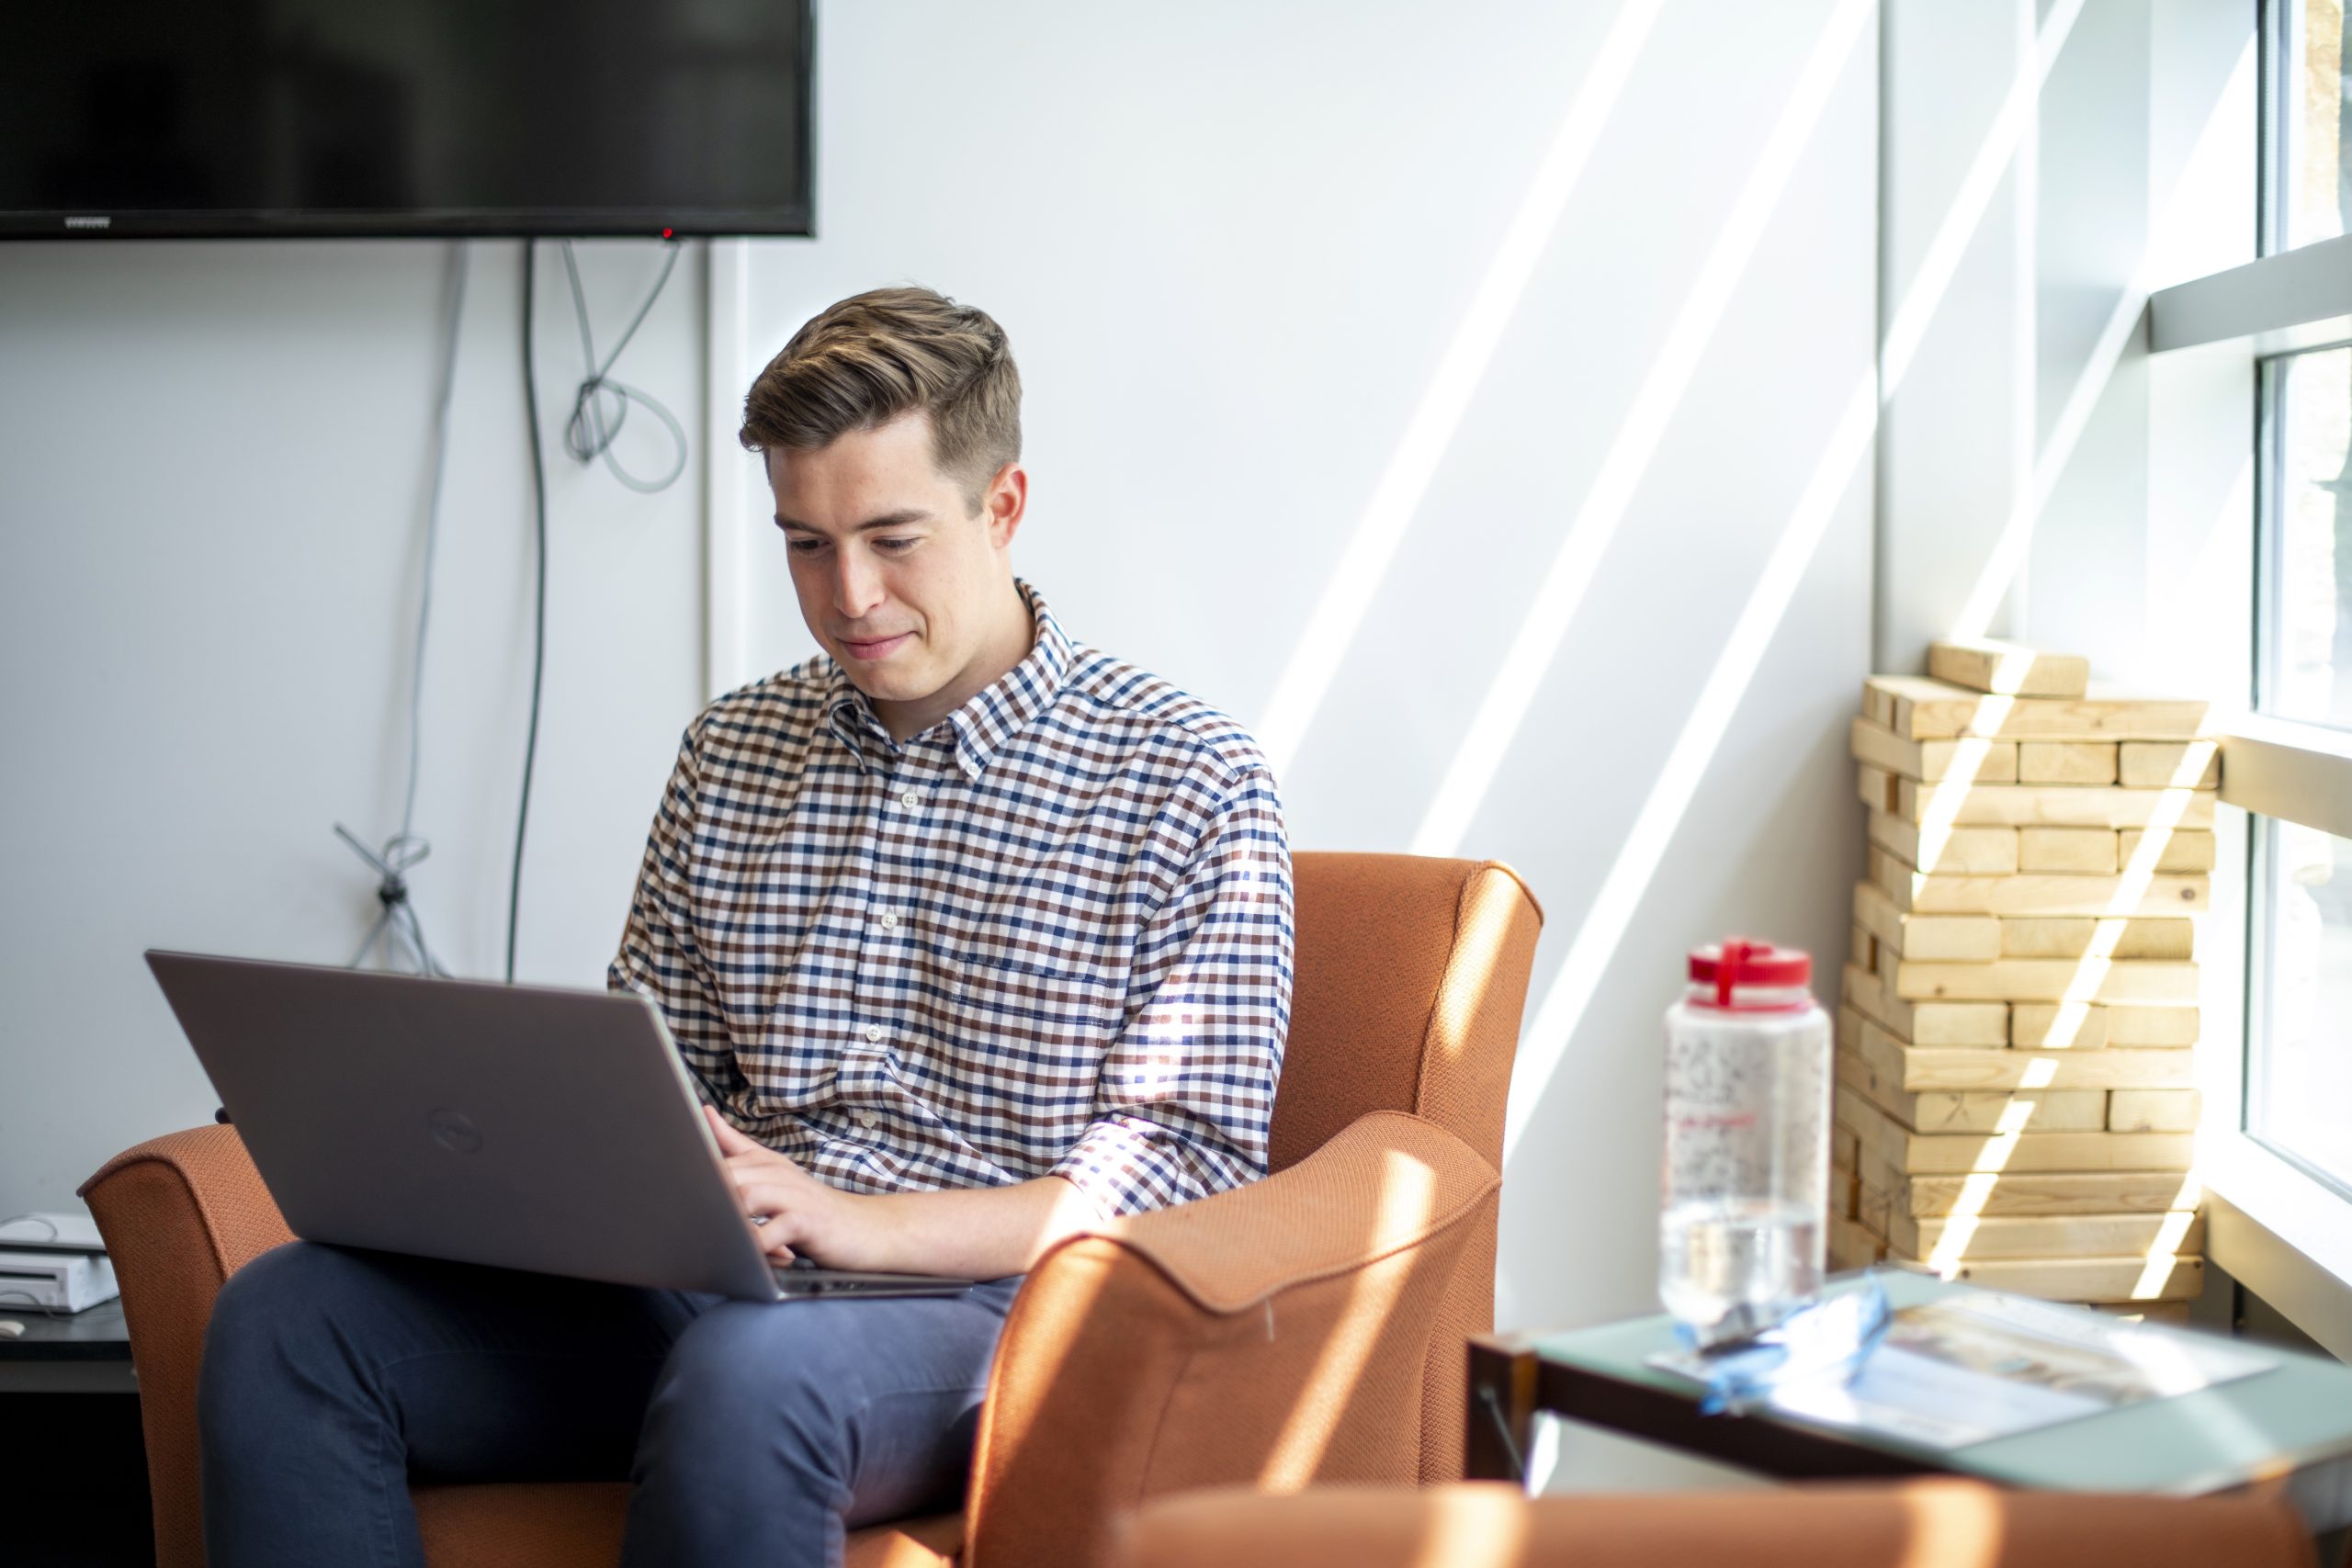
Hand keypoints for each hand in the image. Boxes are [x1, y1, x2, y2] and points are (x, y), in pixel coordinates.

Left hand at [702, 1104, 860, 1265]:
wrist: (865, 1228)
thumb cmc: (812, 1207)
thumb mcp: (774, 1173)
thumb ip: (737, 1147)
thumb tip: (705, 1114)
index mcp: (763, 1162)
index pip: (716, 1159)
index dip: (692, 1174)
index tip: (672, 1186)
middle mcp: (776, 1174)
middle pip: (726, 1177)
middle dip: (705, 1200)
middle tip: (688, 1225)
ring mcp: (794, 1196)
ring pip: (745, 1199)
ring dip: (730, 1223)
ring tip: (723, 1242)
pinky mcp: (808, 1222)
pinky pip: (772, 1233)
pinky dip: (758, 1248)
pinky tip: (756, 1257)